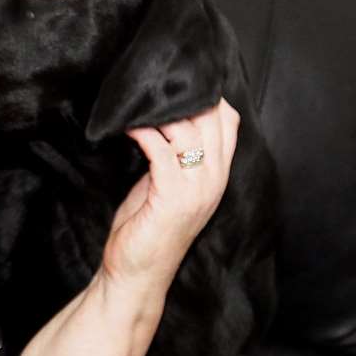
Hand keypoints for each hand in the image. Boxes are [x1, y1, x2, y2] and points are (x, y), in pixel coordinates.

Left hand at [101, 99, 239, 294]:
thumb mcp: (166, 185)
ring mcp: (196, 189)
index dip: (207, 96)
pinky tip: (126, 128)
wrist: (136, 274)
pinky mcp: (171, 197)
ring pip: (188, 130)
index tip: (177, 81)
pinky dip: (142, 133)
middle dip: (183, 95)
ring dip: (158, 112)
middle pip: (212, 118)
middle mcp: (213, 179)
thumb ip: (173, 154)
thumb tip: (161, 117)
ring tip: (136, 103)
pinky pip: (160, 150)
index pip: (229, 121)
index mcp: (217, 174)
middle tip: (153, 82)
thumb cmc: (146, 229)